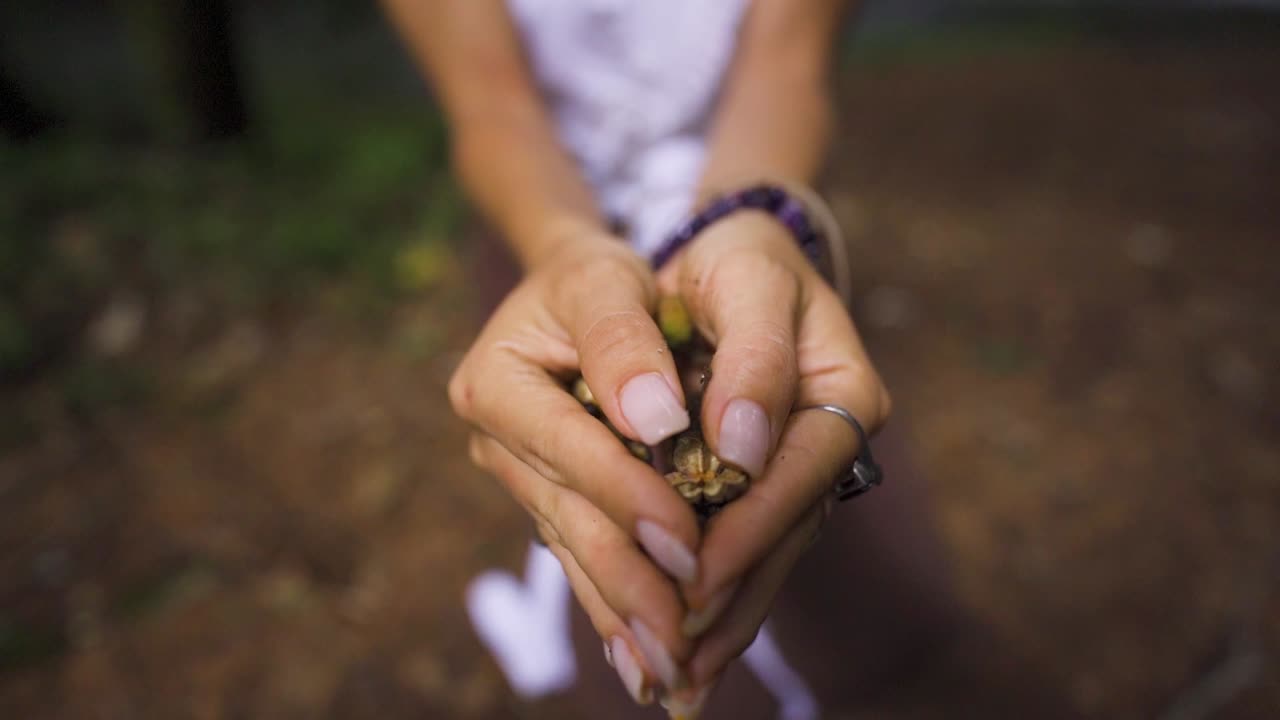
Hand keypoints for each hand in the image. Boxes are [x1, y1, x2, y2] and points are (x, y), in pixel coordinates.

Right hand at [450, 231, 703, 701]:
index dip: (628, 498)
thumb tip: (653, 421)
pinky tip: (641, 658)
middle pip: (570, 518)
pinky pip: (581, 557)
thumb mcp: (608, 279)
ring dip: (623, 613)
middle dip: (630, 581)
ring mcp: (518, 478)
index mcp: (495, 384)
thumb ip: (624, 342)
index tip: (689, 544)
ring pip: (575, 551)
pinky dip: (614, 606)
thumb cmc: (599, 278)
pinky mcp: (548, 501)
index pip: (568, 450)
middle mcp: (496, 441)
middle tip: (684, 638)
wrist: (577, 290)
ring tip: (670, 670)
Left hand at [654, 212, 890, 708]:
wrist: (735, 256)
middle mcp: (832, 441)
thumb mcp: (749, 281)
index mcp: (844, 391)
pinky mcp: (767, 487)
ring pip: (769, 553)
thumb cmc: (739, 260)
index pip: (804, 473)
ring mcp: (802, 468)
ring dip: (726, 616)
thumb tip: (742, 446)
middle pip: (789, 532)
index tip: (699, 572)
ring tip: (678, 679)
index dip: (753, 524)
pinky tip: (684, 647)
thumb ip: (755, 359)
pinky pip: (748, 548)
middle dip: (734, 595)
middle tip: (679, 656)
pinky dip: (717, 597)